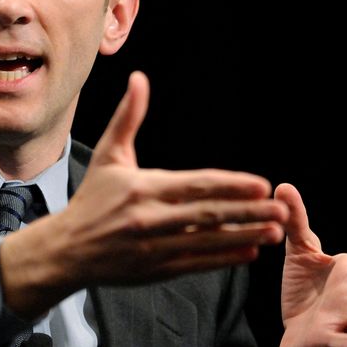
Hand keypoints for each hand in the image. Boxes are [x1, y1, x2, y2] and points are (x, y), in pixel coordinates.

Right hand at [0, 71, 287, 316]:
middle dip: (247, 212)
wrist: (67, 249)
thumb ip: (128, 117)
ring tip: (273, 231)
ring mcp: (153, 246)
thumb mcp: (108, 156)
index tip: (261, 184)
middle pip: (207, 214)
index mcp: (142, 188)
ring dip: (243, 236)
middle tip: (279, 209)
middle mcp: (149, 218)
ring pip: (206, 241)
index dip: (230, 185)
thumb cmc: (91, 199)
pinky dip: (223, 258)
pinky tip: (248, 253)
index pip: (195, 185)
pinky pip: (195, 263)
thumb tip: (139, 78)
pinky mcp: (155, 269)